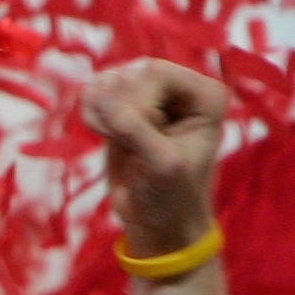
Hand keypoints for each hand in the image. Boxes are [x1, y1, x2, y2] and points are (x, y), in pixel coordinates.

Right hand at [81, 59, 227, 255]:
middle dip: (119, 109)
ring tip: (113, 140)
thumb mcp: (160, 165)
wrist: (156, 221)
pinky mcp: (123, 106)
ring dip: (100, 110)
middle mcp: (179, 88)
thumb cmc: (171, 197)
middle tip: (127, 145)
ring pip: (109, 80)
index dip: (138, 102)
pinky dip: (90, 112)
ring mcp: (149, 94)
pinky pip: (94, 91)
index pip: (156, 72)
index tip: (143, 138)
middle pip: (131, 74)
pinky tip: (101, 134)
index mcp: (204, 95)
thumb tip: (95, 94)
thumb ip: (134, 127)